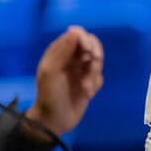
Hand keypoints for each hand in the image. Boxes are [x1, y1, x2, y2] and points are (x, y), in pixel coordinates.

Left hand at [23, 26, 104, 140]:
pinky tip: (87, 94)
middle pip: (91, 44)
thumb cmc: (50, 95)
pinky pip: (100, 76)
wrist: (55, 120)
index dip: (85, 40)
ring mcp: (81, 70)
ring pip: (98, 61)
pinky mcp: (89, 82)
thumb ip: (63, 50)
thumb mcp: (52, 71)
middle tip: (95, 61)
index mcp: (58, 52)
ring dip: (94, 74)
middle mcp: (71, 58)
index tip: (88, 50)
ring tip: (86, 88)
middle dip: (95, 54)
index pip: (76, 35)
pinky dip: (95, 84)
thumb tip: (75, 30)